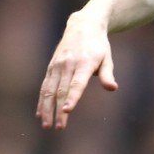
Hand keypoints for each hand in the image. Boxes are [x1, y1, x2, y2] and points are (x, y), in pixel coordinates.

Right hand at [36, 13, 117, 129]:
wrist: (83, 26)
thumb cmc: (98, 45)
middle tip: (59, 127)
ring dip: (47, 109)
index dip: (72, 98)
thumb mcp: (107, 57)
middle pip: (62, 91)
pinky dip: (41, 100)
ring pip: (49, 90)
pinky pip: (45, 86)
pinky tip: (40, 114)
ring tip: (46, 125)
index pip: (77, 84)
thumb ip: (107, 74)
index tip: (67, 111)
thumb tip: (113, 88)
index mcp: (84, 62)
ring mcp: (57, 65)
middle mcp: (68, 64)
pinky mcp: (51, 67)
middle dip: (59, 111)